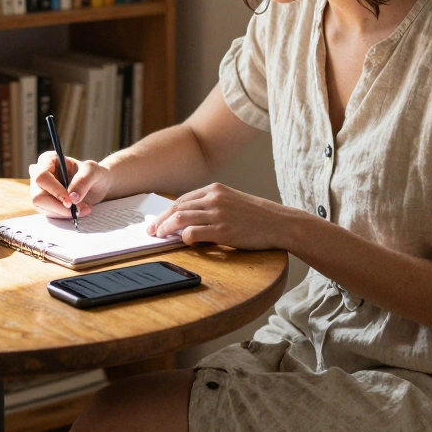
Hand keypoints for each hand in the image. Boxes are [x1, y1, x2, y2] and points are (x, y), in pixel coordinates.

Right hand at [28, 151, 112, 218]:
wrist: (98, 186)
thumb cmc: (94, 174)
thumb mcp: (93, 172)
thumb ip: (83, 181)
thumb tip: (72, 198)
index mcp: (48, 161)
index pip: (42, 177)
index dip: (54, 191)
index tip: (70, 201)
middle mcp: (40, 175)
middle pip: (38, 196)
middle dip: (59, 206)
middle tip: (78, 210)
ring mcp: (40, 191)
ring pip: (43, 207)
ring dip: (65, 212)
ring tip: (84, 208)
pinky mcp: (45, 204)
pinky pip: (50, 214)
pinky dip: (65, 215)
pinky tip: (78, 210)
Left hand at [147, 182, 293, 250]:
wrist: (279, 223)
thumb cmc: (257, 215)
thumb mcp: (232, 202)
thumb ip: (212, 206)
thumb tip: (189, 219)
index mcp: (215, 189)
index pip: (182, 200)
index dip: (166, 212)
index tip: (157, 222)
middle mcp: (214, 198)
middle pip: (177, 208)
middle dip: (160, 221)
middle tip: (152, 232)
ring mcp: (218, 214)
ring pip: (181, 218)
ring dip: (166, 229)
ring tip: (160, 237)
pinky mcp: (223, 230)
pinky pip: (194, 233)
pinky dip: (184, 237)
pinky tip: (182, 241)